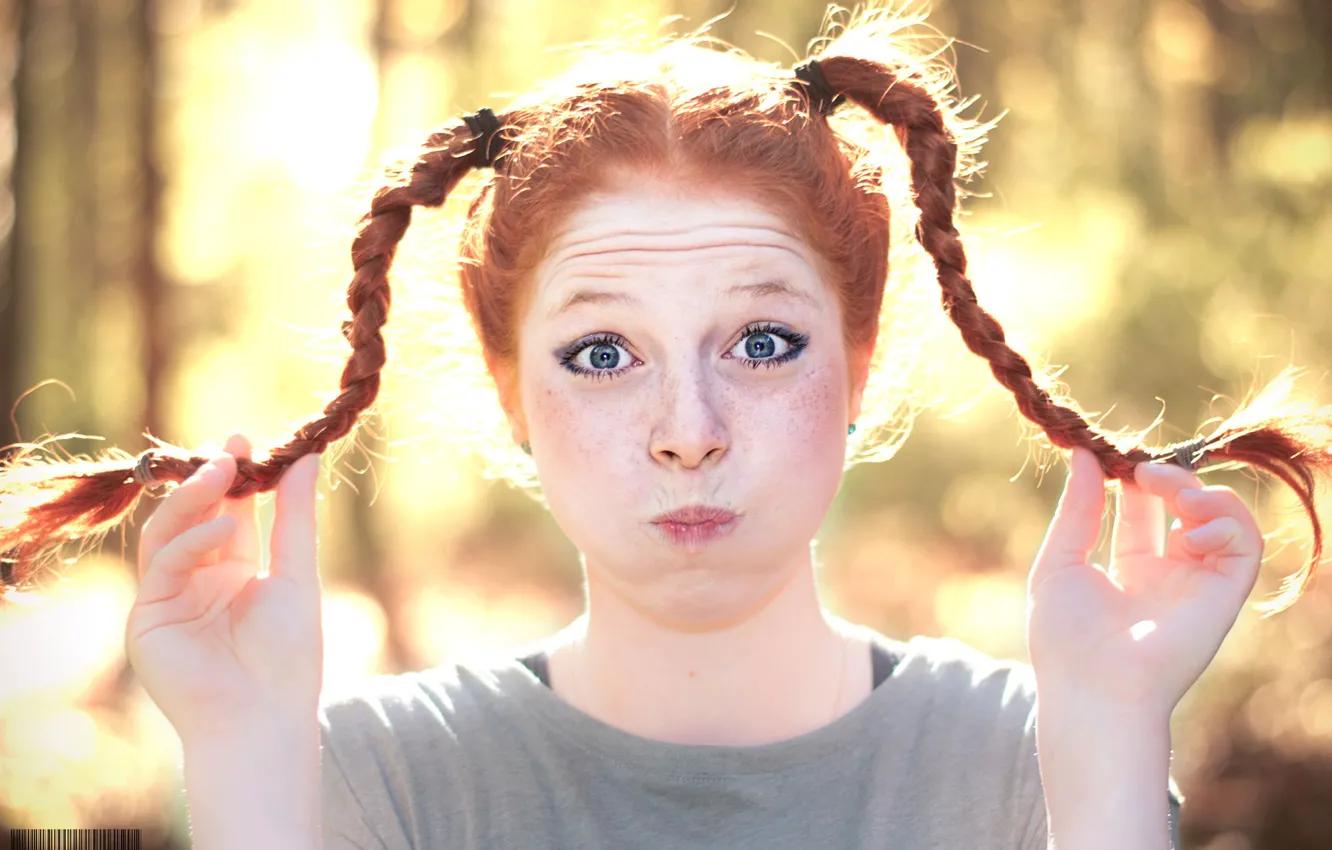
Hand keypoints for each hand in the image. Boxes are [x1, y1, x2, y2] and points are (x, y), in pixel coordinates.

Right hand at [126, 434, 322, 743]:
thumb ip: (295, 516)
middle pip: (193, 516)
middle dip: (209, 479)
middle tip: (230, 447)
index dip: (236, 477)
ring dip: (193, 499)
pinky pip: (161, 565)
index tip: (245, 439)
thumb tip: (306, 457)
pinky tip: (222, 529)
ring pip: (167, 532)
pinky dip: (190, 541)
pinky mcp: (146, 617)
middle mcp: (199, 580)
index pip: (230, 513)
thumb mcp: (297, 573)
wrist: (263, 715)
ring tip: (223, 472)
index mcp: (236, 571)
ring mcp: (169, 598)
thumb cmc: (289, 653)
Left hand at [1027, 446, 1263, 717]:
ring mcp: (1198, 587)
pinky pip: (1246, 546)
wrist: (1094, 689)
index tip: (1120, 459)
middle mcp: (1169, 578)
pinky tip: (1191, 530)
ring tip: (1172, 493)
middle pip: (1186, 510)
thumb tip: (1084, 455)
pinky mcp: (1224, 597)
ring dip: (1203, 495)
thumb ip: (1077, 510)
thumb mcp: (1059, 562)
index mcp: (1128, 573)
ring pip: (1225, 521)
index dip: (1137, 480)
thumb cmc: (1066, 636)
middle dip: (1171, 479)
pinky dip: (1227, 523)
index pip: (1144, 513)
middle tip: (1144, 470)